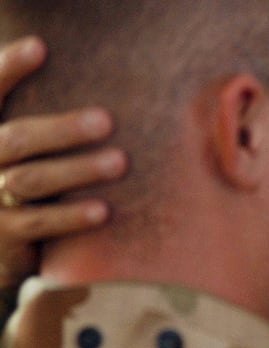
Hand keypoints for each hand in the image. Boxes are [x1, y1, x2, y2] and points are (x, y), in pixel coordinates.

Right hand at [0, 36, 126, 286]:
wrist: (2, 243)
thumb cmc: (29, 180)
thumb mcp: (30, 148)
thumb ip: (49, 126)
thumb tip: (110, 94)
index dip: (9, 68)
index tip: (40, 47)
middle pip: (17, 139)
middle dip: (62, 130)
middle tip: (107, 121)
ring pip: (31, 180)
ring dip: (78, 171)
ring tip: (120, 163)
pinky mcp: (6, 234)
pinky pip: (40, 222)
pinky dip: (72, 215)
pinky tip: (104, 210)